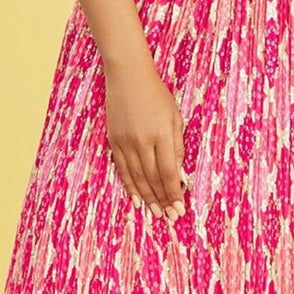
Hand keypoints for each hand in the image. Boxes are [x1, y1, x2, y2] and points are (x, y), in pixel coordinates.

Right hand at [104, 59, 189, 221]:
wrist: (127, 75)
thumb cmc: (156, 94)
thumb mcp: (174, 117)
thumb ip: (177, 146)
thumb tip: (179, 174)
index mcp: (161, 135)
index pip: (168, 173)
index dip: (174, 193)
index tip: (179, 207)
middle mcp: (142, 142)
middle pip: (153, 179)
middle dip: (162, 201)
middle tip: (168, 218)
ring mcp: (125, 142)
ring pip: (137, 178)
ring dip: (147, 198)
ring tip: (154, 214)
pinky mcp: (113, 141)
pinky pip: (122, 169)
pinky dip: (129, 186)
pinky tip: (136, 199)